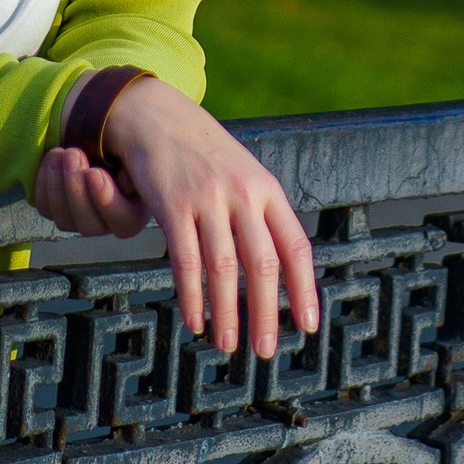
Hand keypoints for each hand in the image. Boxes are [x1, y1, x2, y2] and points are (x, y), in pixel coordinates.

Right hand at [30, 75, 319, 358]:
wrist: (156, 113)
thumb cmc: (202, 153)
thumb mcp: (243, 174)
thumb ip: (261, 215)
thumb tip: (278, 271)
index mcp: (266, 188)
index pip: (295, 245)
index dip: (304, 289)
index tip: (308, 326)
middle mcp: (242, 192)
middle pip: (262, 263)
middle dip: (266, 313)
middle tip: (264, 350)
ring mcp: (208, 197)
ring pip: (224, 267)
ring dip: (227, 313)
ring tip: (228, 345)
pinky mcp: (173, 203)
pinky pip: (186, 259)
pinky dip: (192, 296)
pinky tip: (194, 320)